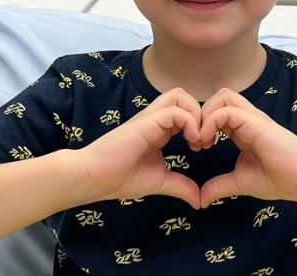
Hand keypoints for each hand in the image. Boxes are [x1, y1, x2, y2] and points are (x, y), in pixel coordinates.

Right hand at [79, 88, 202, 208]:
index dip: (200, 125)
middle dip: (201, 114)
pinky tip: (192, 141)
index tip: (203, 147)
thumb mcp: (159, 182)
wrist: (94, 178)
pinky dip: (189, 121)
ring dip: (195, 114)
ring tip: (197, 139)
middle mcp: (155, 120)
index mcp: (159, 130)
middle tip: (203, 140)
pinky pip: (174, 110)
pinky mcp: (145, 123)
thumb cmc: (120, 178)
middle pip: (183, 97)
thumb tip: (199, 200)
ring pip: (179, 96)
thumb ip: (180, 186)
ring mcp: (149, 119)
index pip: (185, 111)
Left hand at [196, 88, 296, 206]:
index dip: (202, 125)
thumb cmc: (278, 179)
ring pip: (223, 96)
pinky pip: (227, 110)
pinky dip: (211, 121)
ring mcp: (253, 119)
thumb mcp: (240, 182)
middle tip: (197, 141)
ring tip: (202, 139)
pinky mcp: (256, 122)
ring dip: (206, 114)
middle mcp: (247, 120)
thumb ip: (219, 186)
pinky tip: (207, 141)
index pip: (217, 112)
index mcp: (243, 130)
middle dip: (201, 115)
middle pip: (219, 98)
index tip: (197, 148)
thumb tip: (200, 200)